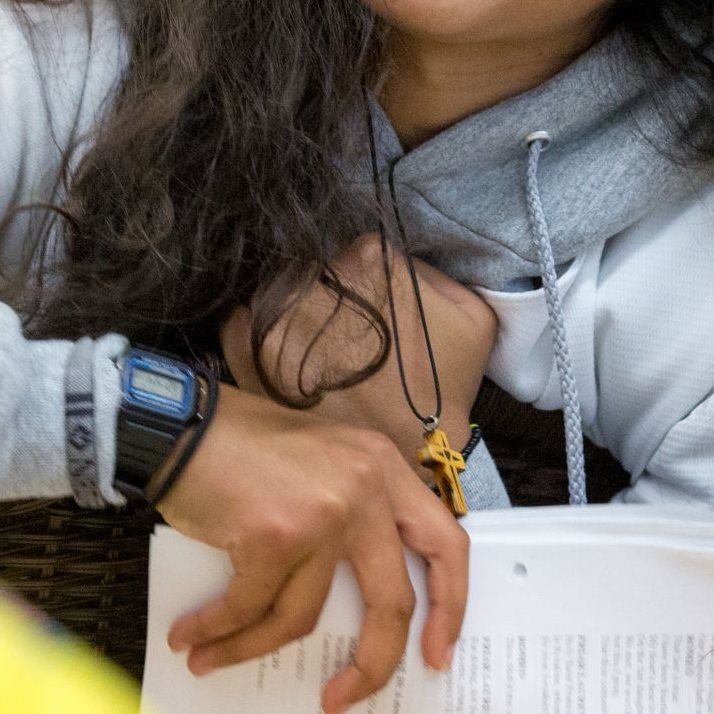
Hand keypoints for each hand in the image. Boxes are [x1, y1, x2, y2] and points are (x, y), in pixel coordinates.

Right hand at [159, 387, 469, 713]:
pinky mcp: (275, 536)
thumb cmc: (238, 444)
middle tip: (345, 698)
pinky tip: (193, 638)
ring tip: (214, 659)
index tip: (436, 654)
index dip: (449, 605)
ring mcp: (323, 514)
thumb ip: (352, 513)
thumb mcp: (322, 463)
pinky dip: (219, 631)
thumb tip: (351, 599)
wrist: (175, 421)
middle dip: (373, 664)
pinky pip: (250, 608)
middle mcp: (365, 489)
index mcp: (383, 470)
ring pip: (302, 616)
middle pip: (390, 601)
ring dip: (253, 648)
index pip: (444, 544)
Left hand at [221, 235, 496, 466]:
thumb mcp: (474, 317)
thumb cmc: (442, 390)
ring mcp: (276, 317)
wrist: (409, 458)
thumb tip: (401, 266)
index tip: (378, 319)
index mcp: (370, 261)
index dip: (371, 289)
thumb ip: (437, 274)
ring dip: (296, 322)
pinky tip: (290, 368)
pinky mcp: (246, 354)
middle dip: (330, 302)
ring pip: (280, 298)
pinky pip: (240, 328)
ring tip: (323, 359)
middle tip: (350, 343)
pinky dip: (256, 343)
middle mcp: (316, 281)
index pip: (361, 256)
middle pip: (317, 273)